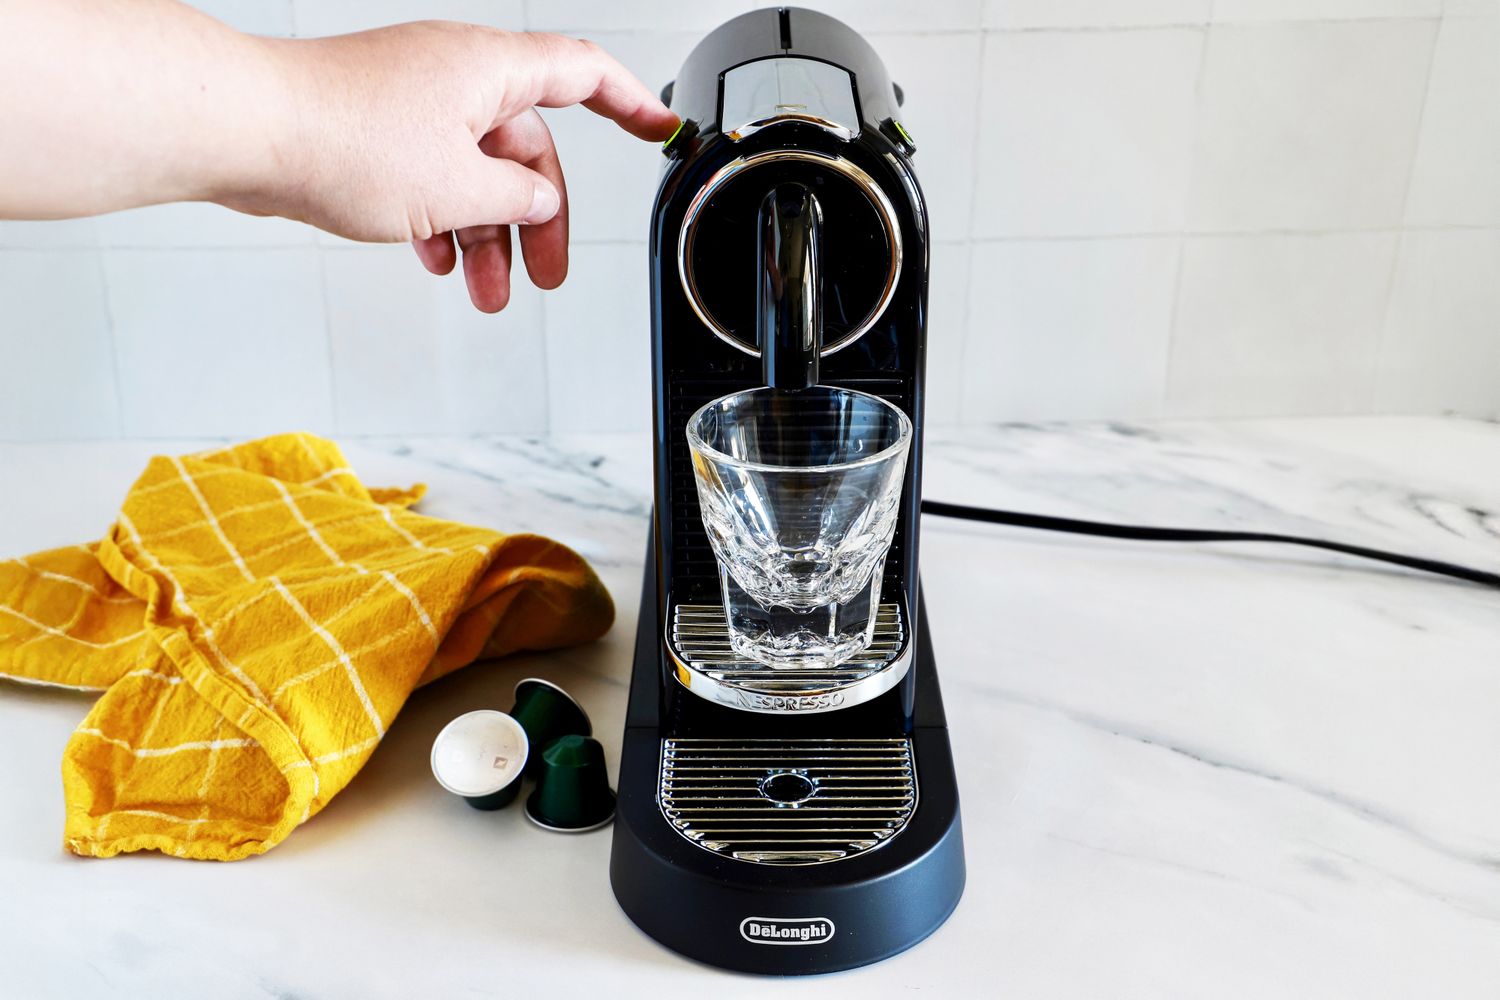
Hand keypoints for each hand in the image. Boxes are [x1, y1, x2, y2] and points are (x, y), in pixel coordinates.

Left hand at [244, 24, 677, 310]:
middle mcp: (455, 77)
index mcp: (490, 70)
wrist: (246, 131)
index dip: (629, 104)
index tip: (657, 129)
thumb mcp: (457, 188)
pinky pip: (431, 176)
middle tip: (545, 275)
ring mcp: (413, 102)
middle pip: (525, 150)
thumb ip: (516, 199)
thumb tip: (538, 200)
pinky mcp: (376, 128)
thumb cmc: (340, 138)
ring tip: (485, 290)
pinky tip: (434, 258)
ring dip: (485, 236)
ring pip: (475, 172)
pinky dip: (441, 219)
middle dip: (536, 219)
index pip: (584, 75)